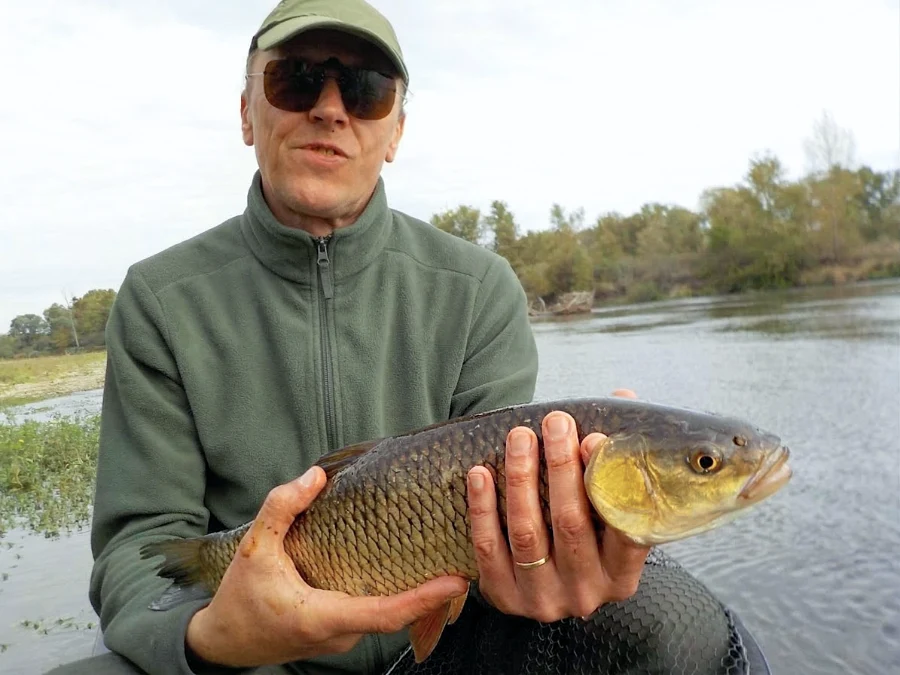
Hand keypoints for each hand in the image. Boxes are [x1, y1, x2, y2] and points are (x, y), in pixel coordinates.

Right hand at [185, 467, 468, 667]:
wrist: (223, 642)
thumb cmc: (239, 598)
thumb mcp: (253, 547)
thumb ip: (281, 508)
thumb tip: (316, 476)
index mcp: (325, 616)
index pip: (387, 613)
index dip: (425, 599)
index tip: (457, 580)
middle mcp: (341, 632)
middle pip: (397, 614)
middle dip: (431, 591)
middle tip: (462, 556)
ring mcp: (342, 636)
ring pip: (387, 615)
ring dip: (414, 592)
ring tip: (442, 558)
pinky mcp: (339, 631)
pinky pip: (375, 613)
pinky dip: (395, 594)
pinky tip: (407, 569)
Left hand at [466, 388, 649, 622]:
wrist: (546, 585)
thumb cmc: (583, 533)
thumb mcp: (606, 506)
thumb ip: (617, 457)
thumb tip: (623, 396)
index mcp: (622, 575)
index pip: (621, 526)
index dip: (606, 479)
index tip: (592, 436)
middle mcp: (586, 593)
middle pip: (570, 523)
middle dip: (560, 466)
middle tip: (554, 422)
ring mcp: (544, 600)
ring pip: (528, 533)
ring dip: (521, 478)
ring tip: (519, 437)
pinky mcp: (505, 599)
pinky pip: (489, 548)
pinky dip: (483, 508)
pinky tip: (479, 473)